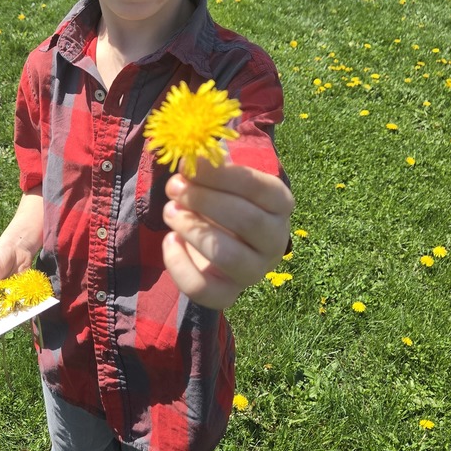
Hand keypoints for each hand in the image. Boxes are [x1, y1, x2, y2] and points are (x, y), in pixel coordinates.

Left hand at [161, 158, 293, 309]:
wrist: (222, 239)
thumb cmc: (223, 199)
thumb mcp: (223, 177)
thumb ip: (212, 165)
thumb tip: (191, 157)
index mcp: (280, 204)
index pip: (260, 188)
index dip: (222, 175)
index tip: (190, 165)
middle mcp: (276, 240)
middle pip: (247, 220)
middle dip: (204, 200)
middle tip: (175, 186)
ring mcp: (254, 271)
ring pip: (227, 256)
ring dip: (191, 228)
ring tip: (170, 211)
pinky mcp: (228, 293)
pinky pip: (202, 288)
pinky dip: (178, 264)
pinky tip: (169, 240)